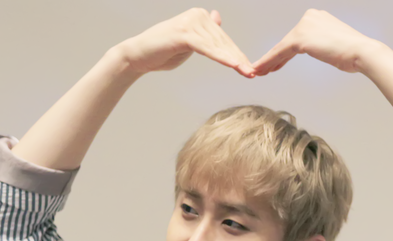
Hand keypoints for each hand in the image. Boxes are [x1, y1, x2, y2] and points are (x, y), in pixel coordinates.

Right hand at [117, 8, 254, 77]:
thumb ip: (205, 34)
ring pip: (218, 46)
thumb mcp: (189, 42)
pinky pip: (207, 48)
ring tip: (248, 73)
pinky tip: (234, 65)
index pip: (223, 39)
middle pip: (223, 43)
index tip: (250, 68)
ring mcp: (190, 23)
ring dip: (234, 61)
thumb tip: (217, 18)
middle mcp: (197, 15)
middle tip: (254, 73)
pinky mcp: (184, 33)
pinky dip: (221, 57)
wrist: (138, 56)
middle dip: (239, 60)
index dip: (236, 55)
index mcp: (200, 17)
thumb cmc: (163, 53)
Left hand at [252, 9, 380, 75]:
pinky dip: (268, 62)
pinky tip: (260, 70)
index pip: (296, 37)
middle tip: (262, 69)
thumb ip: (324, 44)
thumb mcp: (335, 44)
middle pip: (287, 42)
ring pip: (281, 48)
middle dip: (274, 58)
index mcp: (318, 17)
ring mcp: (304, 26)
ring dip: (268, 62)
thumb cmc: (354, 53)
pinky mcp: (300, 38)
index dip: (284, 53)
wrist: (362, 52)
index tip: (275, 64)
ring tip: (257, 72)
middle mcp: (309, 17)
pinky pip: (279, 52)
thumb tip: (323, 49)